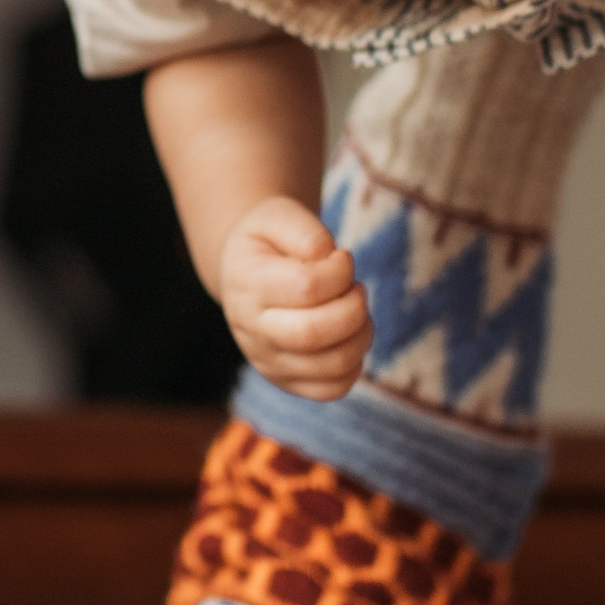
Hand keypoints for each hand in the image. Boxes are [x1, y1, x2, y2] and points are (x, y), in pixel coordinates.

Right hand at [219, 193, 370, 397]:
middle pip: (314, 334)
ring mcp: (267, 361)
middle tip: (356, 288)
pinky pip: (332, 389)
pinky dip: (354, 364)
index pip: (306, 287)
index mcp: (246, 284)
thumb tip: (329, 258)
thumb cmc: (267, 242)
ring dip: (361, 334)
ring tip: (355, 309)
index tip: (342, 258)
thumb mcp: (277, 214)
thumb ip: (304, 229)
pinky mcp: (286, 382)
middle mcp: (251, 330)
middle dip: (354, 308)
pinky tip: (347, 336)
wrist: (243, 273)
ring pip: (330, 365)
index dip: (340, 271)